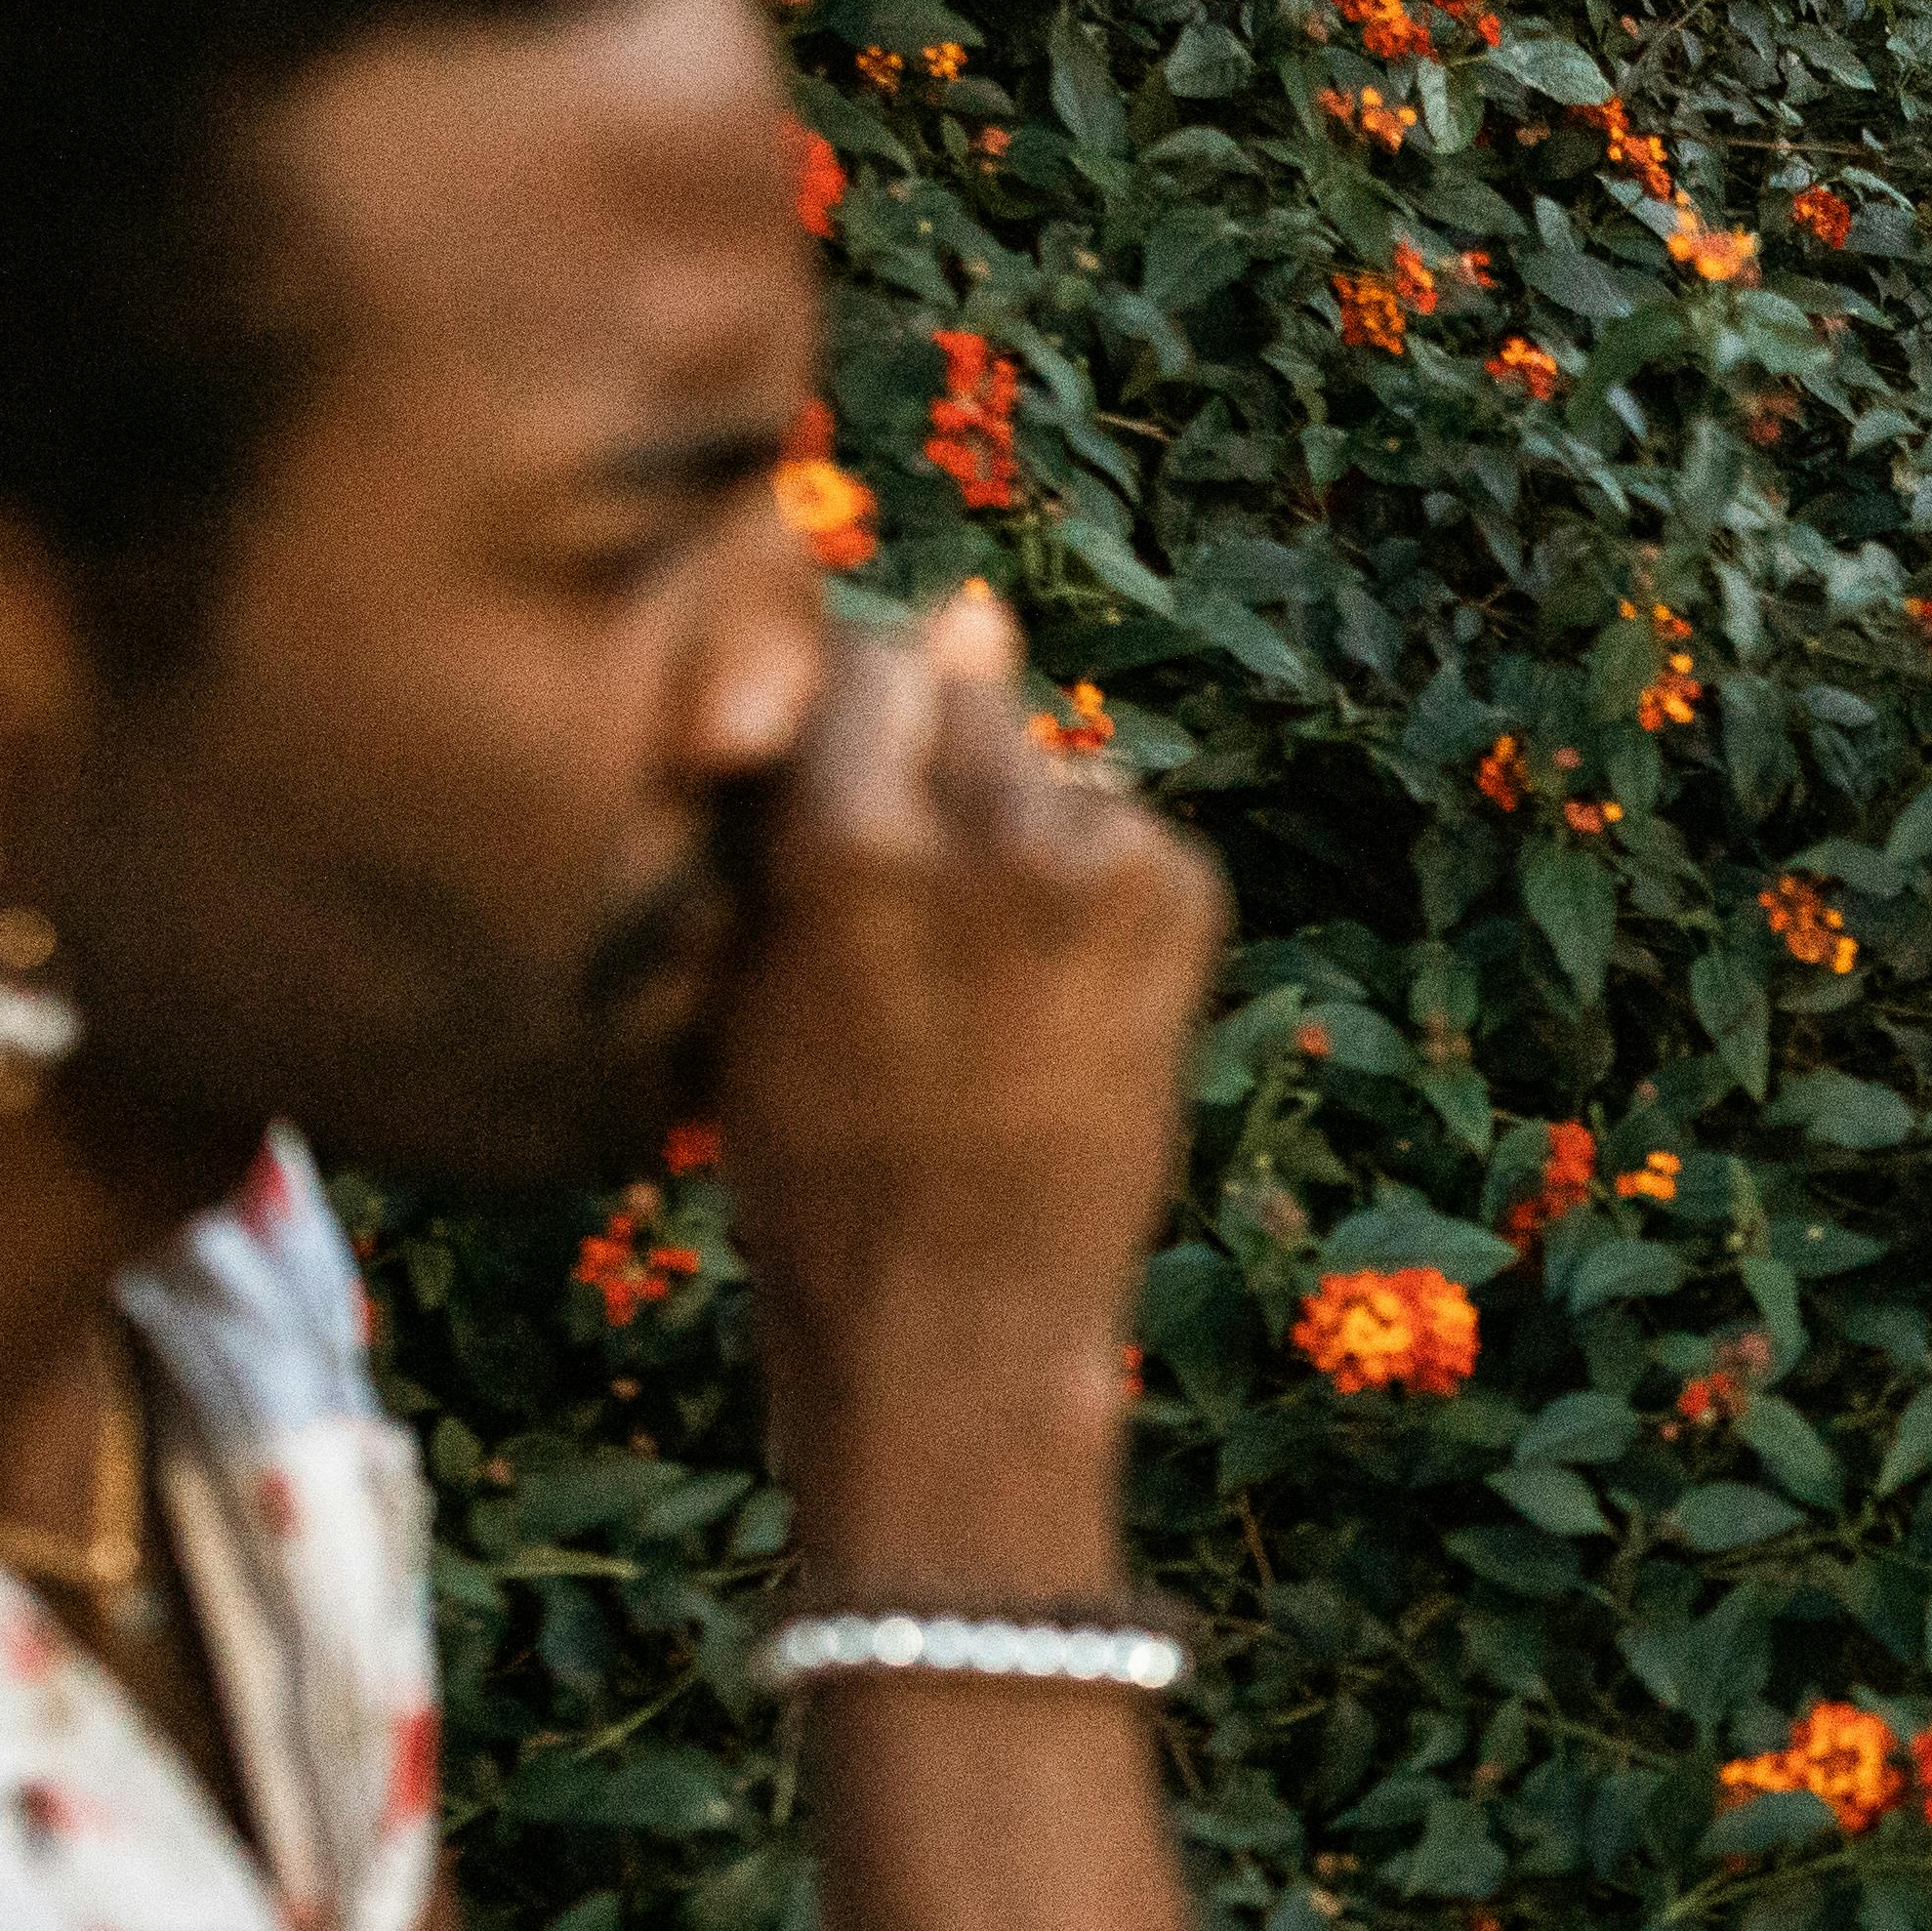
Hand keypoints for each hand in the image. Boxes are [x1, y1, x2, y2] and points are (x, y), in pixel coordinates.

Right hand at [706, 585, 1225, 1565]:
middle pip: (957, 691)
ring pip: (1042, 764)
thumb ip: (817, 793)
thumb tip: (964, 611)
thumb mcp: (751, 973)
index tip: (837, 779)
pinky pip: (1118, 830)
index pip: (855, 660)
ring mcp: (1097, 862)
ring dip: (1012, 825)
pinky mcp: (1180, 894)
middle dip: (934, 760)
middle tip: (920, 901)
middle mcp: (983, 829)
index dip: (845, 716)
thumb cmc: (816, 1160)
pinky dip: (1089, 885)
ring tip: (982, 975)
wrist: (961, 1319)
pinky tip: (1050, 997)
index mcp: (840, 838)